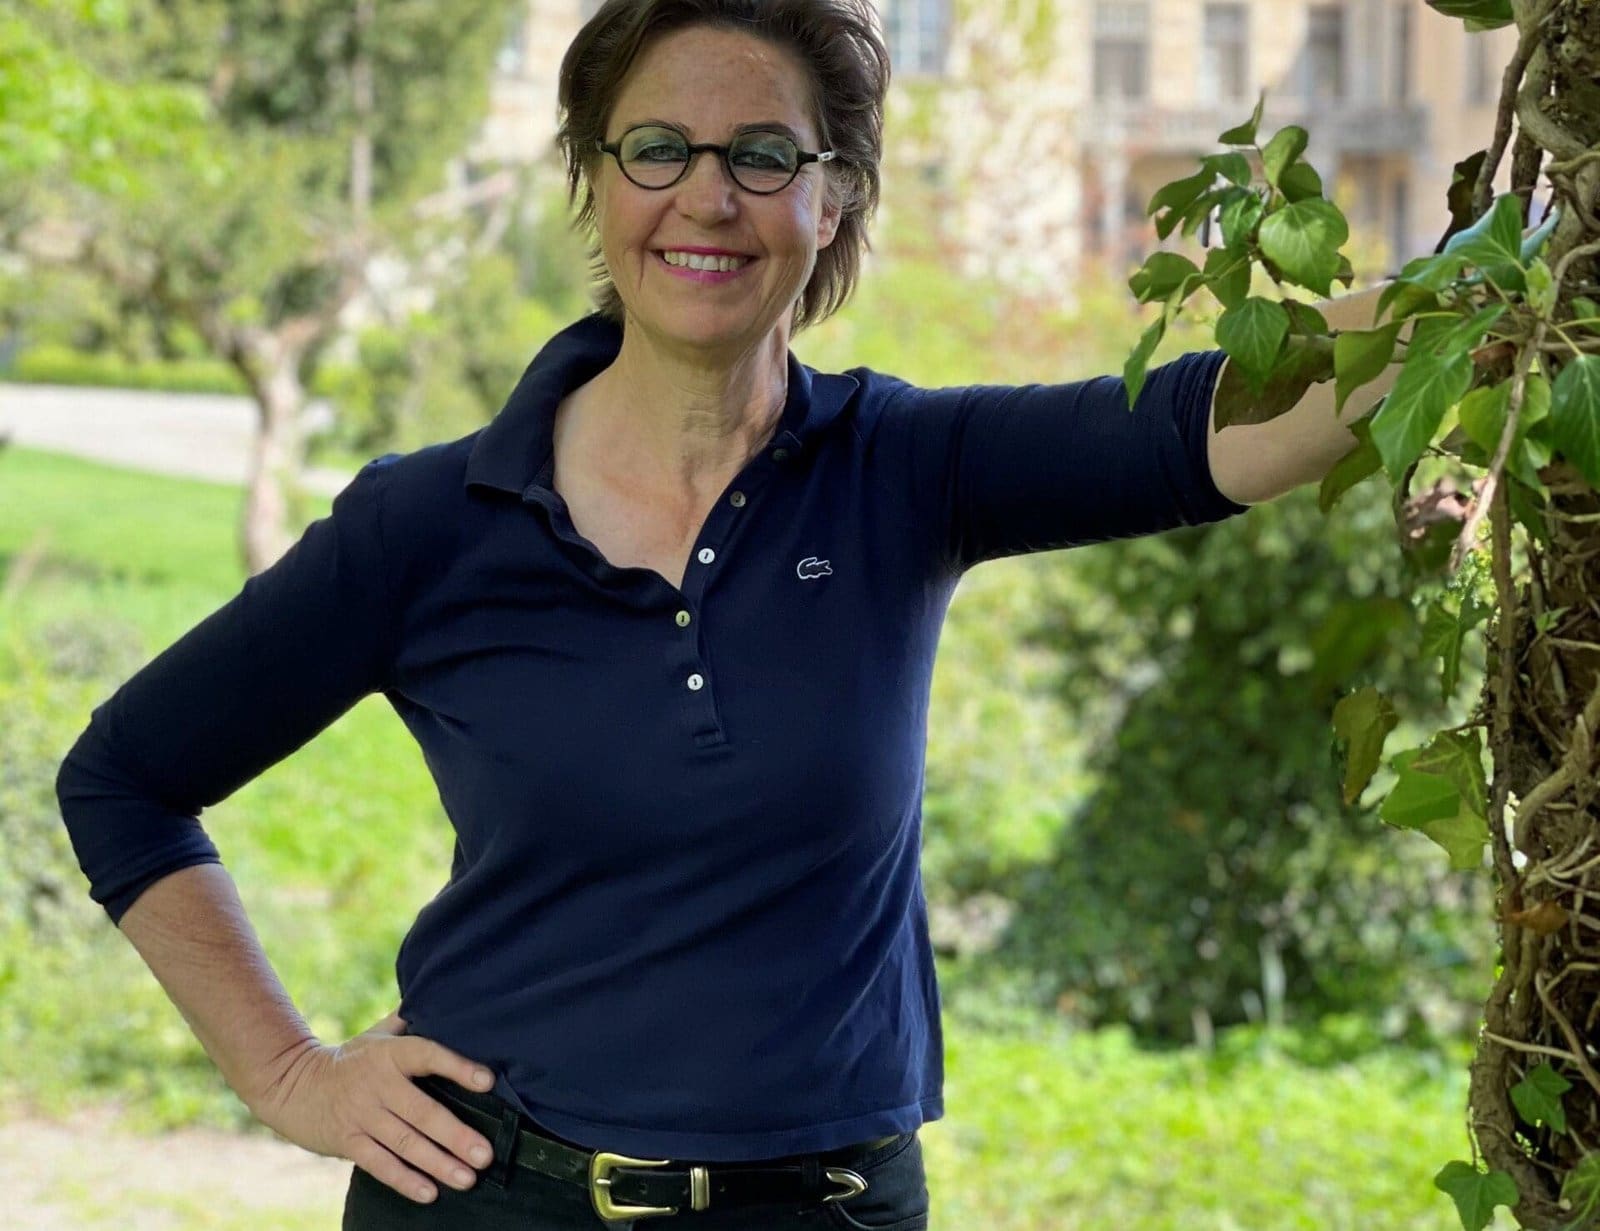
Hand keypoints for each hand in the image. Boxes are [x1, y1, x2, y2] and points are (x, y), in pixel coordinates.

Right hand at [249, 1010, 499, 1204]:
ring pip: (405, 1143)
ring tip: (468, 1178)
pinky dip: (405, 1180)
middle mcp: (377, 1084)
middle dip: (456, 1135)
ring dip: (438, 1163)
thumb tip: (441, 997)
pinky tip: (429, 1192)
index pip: (427, 1056)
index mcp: (388, 1054)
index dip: (457, 1067)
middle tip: (485, 1154)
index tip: (487, 1081)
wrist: (291, 1084)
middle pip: (422, 1112)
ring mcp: (362, 1115)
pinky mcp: (348, 1141)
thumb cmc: (348, 1059)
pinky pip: (380, 1164)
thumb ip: (408, 1021)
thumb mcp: (375, 1034)